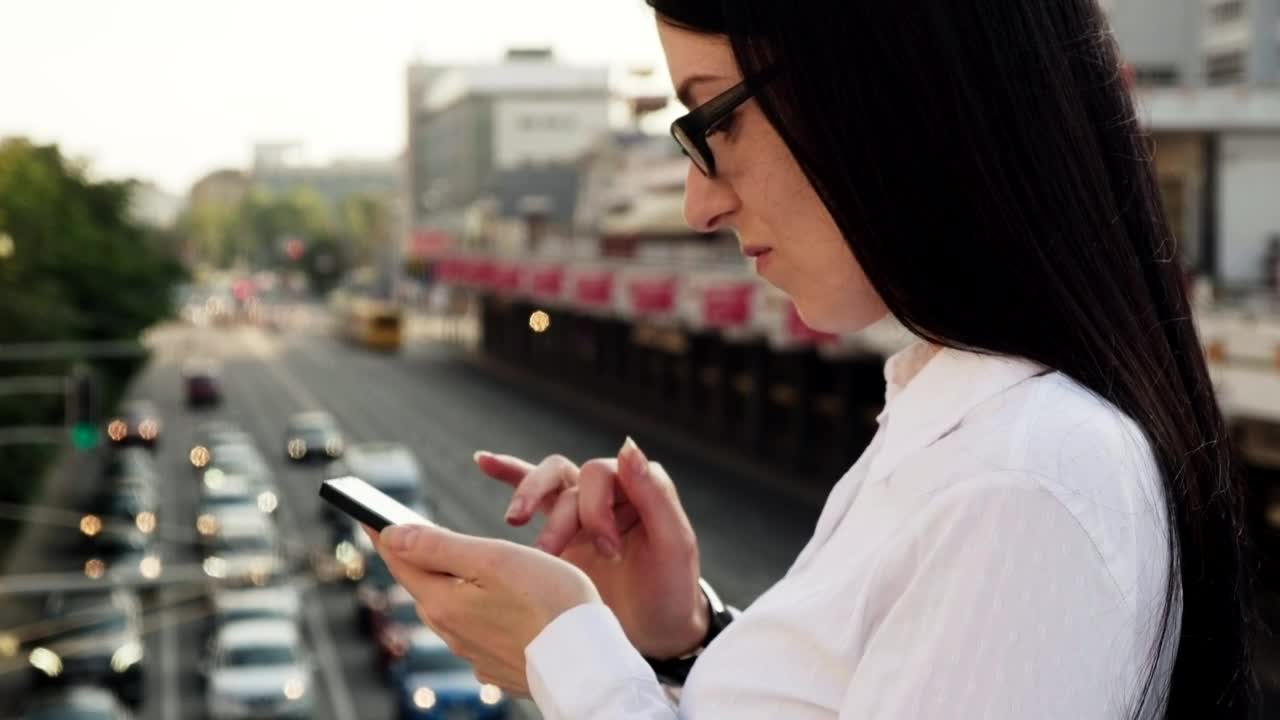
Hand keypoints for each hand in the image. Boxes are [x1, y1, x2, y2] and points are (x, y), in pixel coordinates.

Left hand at [369, 522, 599, 695]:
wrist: (590, 665)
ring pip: (451, 610)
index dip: (382, 532)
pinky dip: (476, 611)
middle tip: (399, 534)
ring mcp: (477, 654)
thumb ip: (440, 546)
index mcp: (444, 603)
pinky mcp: (501, 666)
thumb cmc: (550, 602)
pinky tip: (491, 605)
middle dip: (412, 558)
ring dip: (444, 585)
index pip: (401, 560)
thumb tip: (391, 535)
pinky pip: (477, 632)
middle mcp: (453, 633)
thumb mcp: (494, 559)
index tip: (364, 512)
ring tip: (443, 565)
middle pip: (423, 586)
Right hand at [475, 438, 707, 658]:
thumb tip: (627, 447)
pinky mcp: (562, 535)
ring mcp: (582, 511)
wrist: (658, 634)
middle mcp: (608, 493)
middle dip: (559, 516)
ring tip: (515, 524)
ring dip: (528, 500)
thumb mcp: (674, 545)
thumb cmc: (671, 590)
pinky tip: (482, 461)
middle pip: (568, 478)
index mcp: (637, 488)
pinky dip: (509, 472)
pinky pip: (535, 495)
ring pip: (548, 486)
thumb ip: (656, 495)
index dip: (598, 509)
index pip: (602, 474)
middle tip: (550, 551)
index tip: (610, 554)